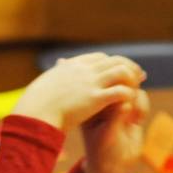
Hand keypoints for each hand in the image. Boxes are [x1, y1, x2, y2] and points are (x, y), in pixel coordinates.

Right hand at [12, 53, 145, 130]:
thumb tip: (43, 87)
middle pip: (114, 60)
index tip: (118, 69)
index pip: (97, 58)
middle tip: (140, 75)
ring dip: (132, 78)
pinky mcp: (95, 98)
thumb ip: (48, 85)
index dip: (111, 62)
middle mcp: (82, 70)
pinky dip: (128, 94)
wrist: (33, 115)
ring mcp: (90, 83)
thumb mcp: (40, 89)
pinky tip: (130, 101)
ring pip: (121, 71)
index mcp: (70, 67)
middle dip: (129, 66)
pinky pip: (120, 91)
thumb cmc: (32, 107)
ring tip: (138, 87)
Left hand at [81, 88, 149, 172]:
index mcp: (88, 104)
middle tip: (129, 109)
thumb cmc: (103, 151)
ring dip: (137, 99)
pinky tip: (138, 120)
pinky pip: (141, 96)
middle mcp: (101, 100)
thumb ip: (115, 117)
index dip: (115, 93)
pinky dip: (143, 105)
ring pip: (132, 87)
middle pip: (118, 82)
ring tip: (133, 117)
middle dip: (128, 93)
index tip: (119, 110)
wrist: (113, 165)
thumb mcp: (106, 136)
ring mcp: (116, 103)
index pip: (102, 86)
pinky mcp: (130, 107)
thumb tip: (125, 102)